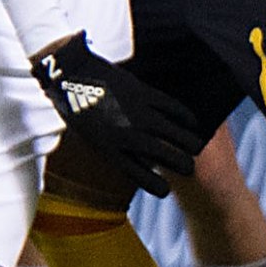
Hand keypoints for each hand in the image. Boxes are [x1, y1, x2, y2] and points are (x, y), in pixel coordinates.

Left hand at [34, 33, 207, 194]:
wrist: (69, 75)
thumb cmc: (78, 109)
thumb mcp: (89, 137)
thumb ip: (114, 150)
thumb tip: (141, 161)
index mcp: (107, 149)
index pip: (137, 175)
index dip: (154, 186)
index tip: (165, 191)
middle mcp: (124, 133)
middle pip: (162, 154)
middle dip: (181, 164)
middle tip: (190, 168)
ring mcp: (134, 111)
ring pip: (172, 131)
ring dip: (188, 141)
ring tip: (196, 148)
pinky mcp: (140, 92)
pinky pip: (170, 106)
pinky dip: (184, 116)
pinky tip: (191, 122)